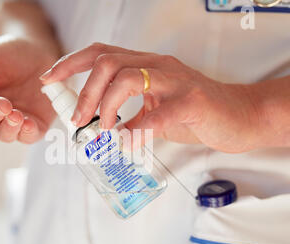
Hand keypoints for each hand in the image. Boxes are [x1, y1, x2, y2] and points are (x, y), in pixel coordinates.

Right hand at [0, 35, 57, 142]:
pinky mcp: (33, 126)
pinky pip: (28, 136)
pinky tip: (28, 123)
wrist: (38, 52)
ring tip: (15, 114)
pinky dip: (27, 132)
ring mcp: (11, 122)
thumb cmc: (7, 54)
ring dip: (8, 127)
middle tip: (2, 103)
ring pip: (4, 133)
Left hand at [41, 43, 260, 152]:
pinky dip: (139, 130)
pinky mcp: (193, 101)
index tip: (48, 80)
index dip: (70, 63)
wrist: (241, 116)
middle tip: (78, 119)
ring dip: (106, 106)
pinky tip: (130, 144)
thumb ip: (131, 114)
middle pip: (108, 62)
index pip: (101, 53)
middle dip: (84, 91)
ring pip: (129, 78)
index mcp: (146, 65)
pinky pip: (159, 112)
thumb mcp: (157, 109)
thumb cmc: (196, 113)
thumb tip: (101, 131)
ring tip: (101, 130)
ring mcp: (177, 81)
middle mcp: (158, 66)